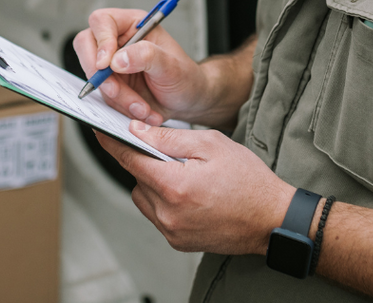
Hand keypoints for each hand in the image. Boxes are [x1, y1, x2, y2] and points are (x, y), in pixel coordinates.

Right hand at [73, 8, 209, 125]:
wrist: (188, 101)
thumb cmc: (185, 77)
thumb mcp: (171, 65)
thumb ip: (146, 56)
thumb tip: (117, 59)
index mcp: (133, 25)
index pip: (102, 22)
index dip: (101, 41)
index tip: (107, 64)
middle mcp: (118, 41)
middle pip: (86, 46)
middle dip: (100, 73)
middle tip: (115, 90)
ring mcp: (111, 64)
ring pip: (95, 77)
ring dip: (117, 97)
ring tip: (143, 107)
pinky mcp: (110, 84)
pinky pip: (102, 95)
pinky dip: (120, 107)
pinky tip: (141, 110)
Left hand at [95, 122, 292, 254]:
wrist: (272, 219)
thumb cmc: (249, 181)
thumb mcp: (211, 144)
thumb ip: (168, 138)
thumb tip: (137, 131)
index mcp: (174, 186)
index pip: (129, 160)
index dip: (112, 143)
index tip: (100, 130)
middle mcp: (168, 214)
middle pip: (136, 178)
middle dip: (147, 161)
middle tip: (172, 154)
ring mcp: (172, 231)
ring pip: (143, 197)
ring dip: (154, 182)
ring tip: (185, 175)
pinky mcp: (177, 241)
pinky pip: (156, 214)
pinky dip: (164, 200)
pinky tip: (189, 192)